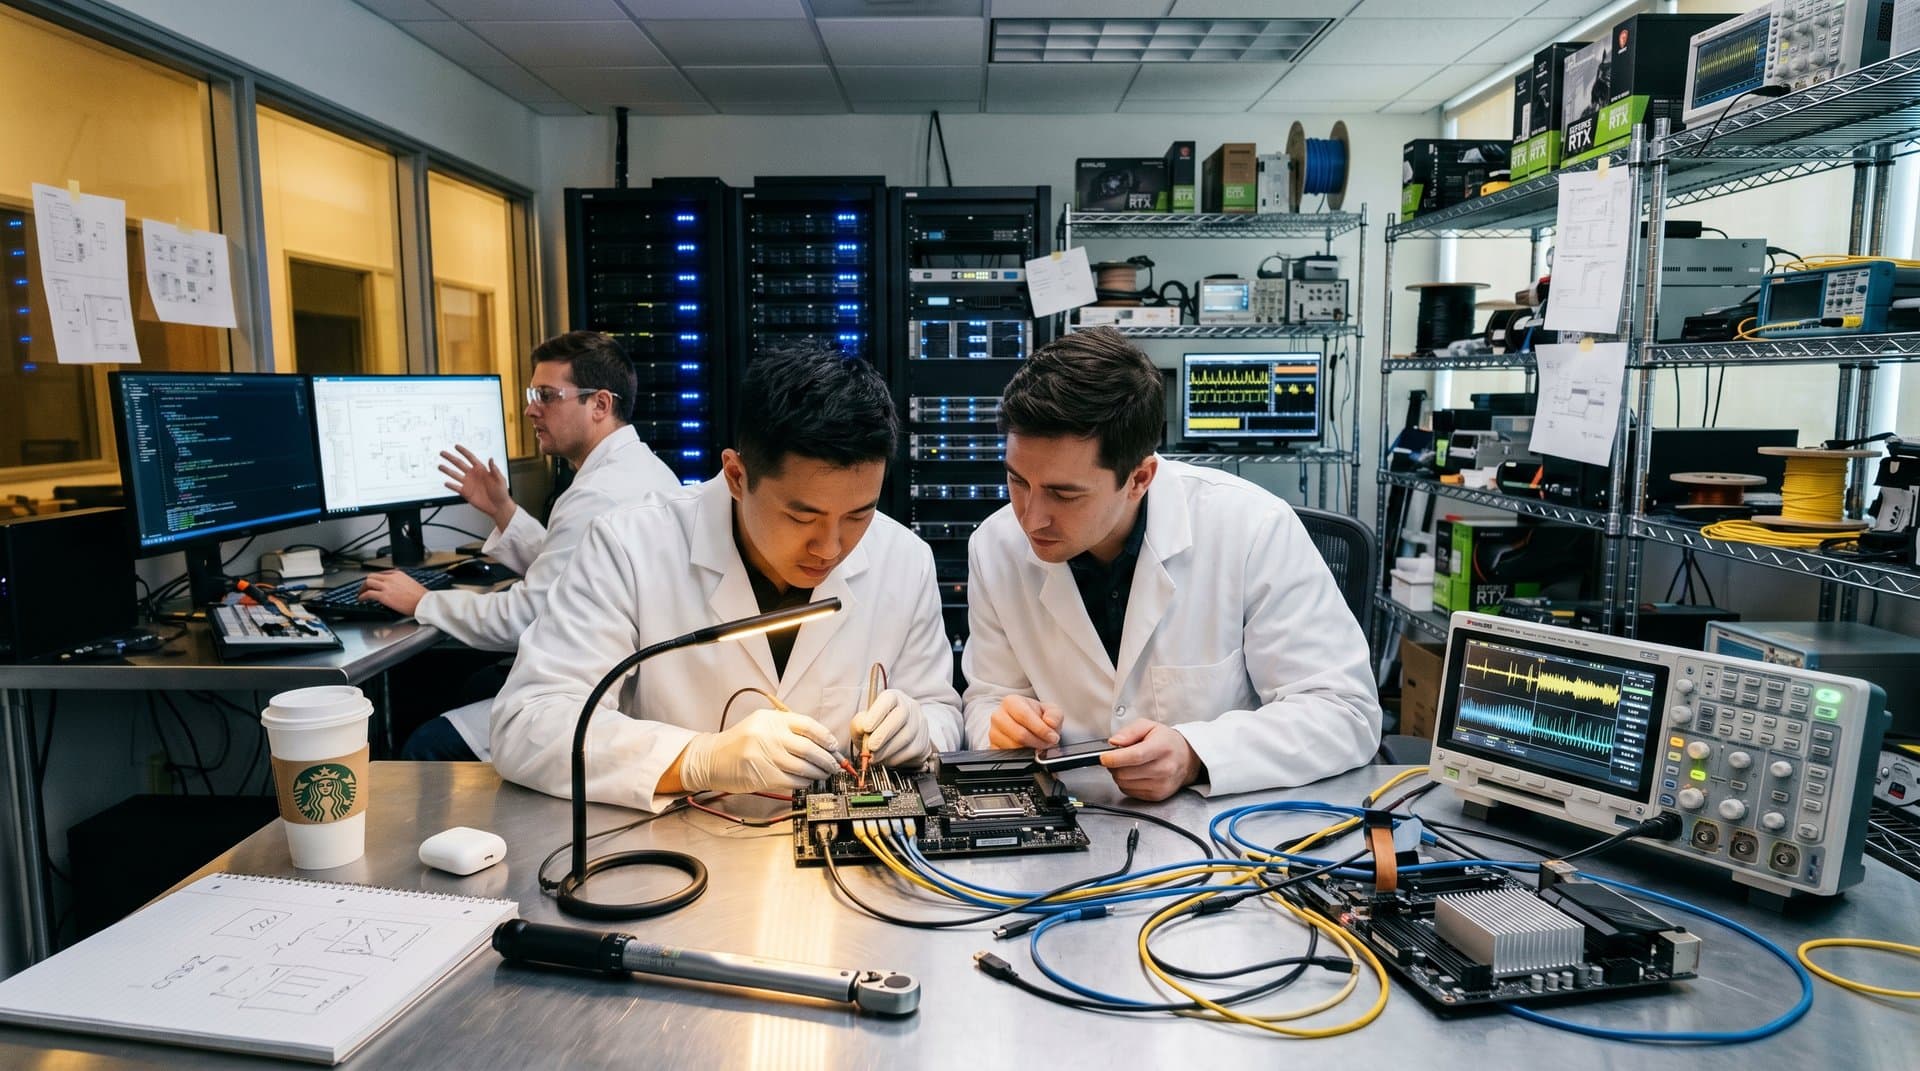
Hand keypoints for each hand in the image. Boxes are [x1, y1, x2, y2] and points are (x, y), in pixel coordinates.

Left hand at [358, 571, 427, 615]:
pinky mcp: (383, 596)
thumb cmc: (420, 596)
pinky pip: (368, 594)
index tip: (373, 583)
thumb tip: (395, 588)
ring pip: (368, 582)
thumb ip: (400, 583)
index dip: (375, 579)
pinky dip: (362, 596)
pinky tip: (361, 599)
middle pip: (372, 576)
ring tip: (361, 594)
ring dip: (362, 588)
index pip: (381, 573)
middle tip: (364, 588)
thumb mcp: (410, 583)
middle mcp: (390, 578)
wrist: (423, 602)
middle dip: (366, 582)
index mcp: (397, 574)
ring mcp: (386, 586)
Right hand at [440, 445, 514, 529]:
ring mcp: (468, 483)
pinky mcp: (466, 493)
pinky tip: (446, 482)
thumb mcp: (499, 479)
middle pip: (459, 464)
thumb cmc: (501, 493)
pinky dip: (451, 485)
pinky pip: (456, 487)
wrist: (498, 507)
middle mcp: (473, 475)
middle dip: (450, 458)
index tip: (456, 446)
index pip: (470, 458)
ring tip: (440, 466)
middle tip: (443, 453)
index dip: (463, 451)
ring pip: (455, 475)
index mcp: (481, 469)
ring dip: (447, 470)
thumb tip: (491, 459)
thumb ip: (494, 470)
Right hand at [676, 708, 840, 792]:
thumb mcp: (761, 725)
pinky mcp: (762, 776)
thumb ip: (787, 729)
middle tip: (833, 765)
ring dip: (818, 773)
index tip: (834, 746)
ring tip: (823, 774)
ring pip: (802, 767)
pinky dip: (804, 783)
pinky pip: (792, 781)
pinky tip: (807, 782)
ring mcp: (764, 756)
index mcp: (771, 719)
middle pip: (808, 748)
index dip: (825, 737)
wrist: (712, 759)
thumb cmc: (741, 742)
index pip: (807, 725)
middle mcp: (768, 735)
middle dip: (826, 759)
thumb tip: (821, 743)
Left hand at [852, 689, 930, 766]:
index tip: (866, 728)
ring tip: (873, 757)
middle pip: (901, 716)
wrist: (891, 743)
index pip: (889, 698)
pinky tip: (885, 759)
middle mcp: (910, 707)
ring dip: (887, 750)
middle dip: (883, 734)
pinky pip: (911, 751)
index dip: (877, 713)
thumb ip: (859, 724)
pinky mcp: (923, 742)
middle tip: (870, 747)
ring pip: (906, 736)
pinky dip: (895, 758)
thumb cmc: (875, 729)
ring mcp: (919, 724)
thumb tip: (862, 728)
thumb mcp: (862, 723)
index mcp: (893, 697)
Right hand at [987, 694, 1063, 749]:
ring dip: (1031, 750)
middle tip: (1048, 743)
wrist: (1026, 723)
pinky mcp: (993, 747)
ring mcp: (993, 733)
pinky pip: (1008, 756)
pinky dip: (1022, 756)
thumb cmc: (1036, 715)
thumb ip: (1054, 714)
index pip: (1024, 716)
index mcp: (1010, 702)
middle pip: (1019, 734)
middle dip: (1038, 742)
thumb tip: (1050, 723)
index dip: (1041, 729)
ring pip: (1014, 747)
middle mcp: (998, 716)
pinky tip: (1029, 749)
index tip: (1052, 736)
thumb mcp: (1050, 710)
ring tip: (1039, 744)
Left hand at [1101, 720, 1202, 801]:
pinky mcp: (1157, 795)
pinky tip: (1134, 774)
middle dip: (1113, 766)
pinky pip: (1129, 792)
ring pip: (1125, 784)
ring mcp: (1161, 784)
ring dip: (1119, 775)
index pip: (1135, 756)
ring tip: (1127, 765)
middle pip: (1126, 773)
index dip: (1115, 758)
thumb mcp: (1148, 726)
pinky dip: (1126, 783)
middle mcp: (1164, 768)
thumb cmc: (1166, 741)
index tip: (1103, 757)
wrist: (1186, 758)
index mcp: (1162, 748)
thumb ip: (1129, 731)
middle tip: (1114, 758)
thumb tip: (1114, 742)